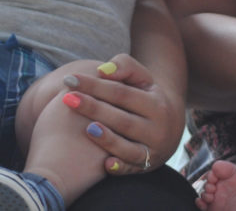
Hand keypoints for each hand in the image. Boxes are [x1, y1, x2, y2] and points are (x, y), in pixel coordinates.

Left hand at [61, 54, 182, 174]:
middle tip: (67, 99)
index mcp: (156, 104)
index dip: (95, 85)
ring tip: (86, 129)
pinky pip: (131, 168)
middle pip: (122, 119)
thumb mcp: (141, 79)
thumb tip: (102, 71)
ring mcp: (153, 150)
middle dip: (94, 108)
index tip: (70, 79)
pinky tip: (105, 164)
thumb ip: (124, 66)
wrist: (168, 128)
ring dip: (107, 139)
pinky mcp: (146, 167)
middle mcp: (158, 128)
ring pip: (128, 146)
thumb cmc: (144, 97)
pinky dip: (120, 167)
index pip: (122, 93)